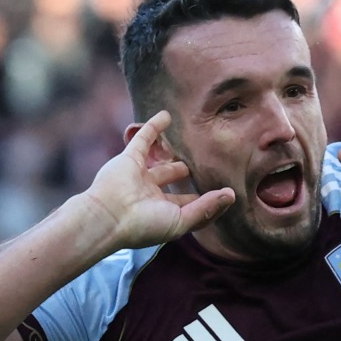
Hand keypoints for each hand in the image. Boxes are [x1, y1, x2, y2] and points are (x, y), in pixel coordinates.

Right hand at [81, 110, 234, 248]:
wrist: (108, 217)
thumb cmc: (145, 225)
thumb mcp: (182, 221)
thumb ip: (206, 208)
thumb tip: (231, 195)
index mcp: (164, 212)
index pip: (189, 204)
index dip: (205, 199)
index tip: (227, 191)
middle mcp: (152, 194)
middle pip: (173, 179)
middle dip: (186, 172)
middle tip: (206, 161)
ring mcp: (140, 176)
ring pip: (160, 160)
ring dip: (172, 151)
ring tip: (189, 139)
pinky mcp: (129, 159)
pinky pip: (144, 139)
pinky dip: (154, 126)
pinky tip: (167, 115)